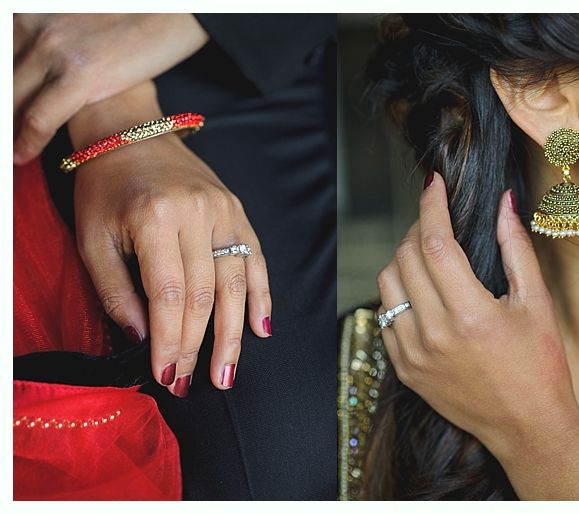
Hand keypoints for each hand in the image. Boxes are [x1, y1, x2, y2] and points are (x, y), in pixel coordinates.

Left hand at [13, 14, 208, 162]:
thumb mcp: (72, 14)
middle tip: (1, 137)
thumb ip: (49, 34)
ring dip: (6, 132)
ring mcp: (53, 48)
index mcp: (25, 10)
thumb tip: (36, 68)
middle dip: (2, 115)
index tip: (3, 114)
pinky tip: (21, 156)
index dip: (0, 94)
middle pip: (2, 83)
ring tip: (6, 152)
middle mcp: (30, 24)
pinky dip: (26, 142)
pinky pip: (39, 118)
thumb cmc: (129, 12)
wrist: (171, 10)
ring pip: (10, 102)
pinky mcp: (81, 74)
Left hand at [70, 84, 270, 395]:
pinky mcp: (238, 212)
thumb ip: (114, 291)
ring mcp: (224, 212)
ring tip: (228, 372)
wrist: (132, 135)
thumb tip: (141, 339)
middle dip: (200, 346)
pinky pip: (257, 260)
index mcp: (155, 218)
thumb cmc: (105, 189)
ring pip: (237, 283)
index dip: (171, 340)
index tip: (167, 375)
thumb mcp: (92, 239)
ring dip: (234, 333)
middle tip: (195, 383)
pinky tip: (260, 329)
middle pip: (206, 294)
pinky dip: (261, 297)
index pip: (170, 294)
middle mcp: (197, 214)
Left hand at [376, 172, 578, 498]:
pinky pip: (385, 317)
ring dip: (403, 259)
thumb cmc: (540, 366)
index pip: (434, 243)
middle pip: (405, 258)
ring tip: (428, 254)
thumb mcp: (536, 303)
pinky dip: (398, 294)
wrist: (527, 427)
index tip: (435, 185)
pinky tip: (422, 291)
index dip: (431, 206)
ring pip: (387, 285)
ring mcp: (414, 355)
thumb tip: (503, 203)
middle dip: (418, 228)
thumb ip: (515, 248)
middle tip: (438, 221)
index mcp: (470, 315)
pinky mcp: (405, 370)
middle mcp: (434, 334)